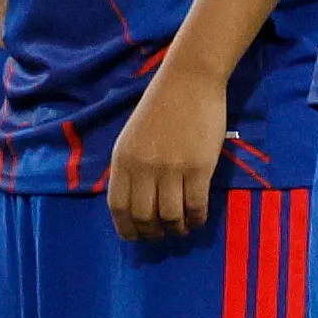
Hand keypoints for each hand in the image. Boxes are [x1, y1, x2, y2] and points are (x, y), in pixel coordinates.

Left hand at [100, 60, 225, 251]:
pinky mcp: (199, 168)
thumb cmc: (161, 106)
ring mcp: (172, 168)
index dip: (127, 229)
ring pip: (170, 216)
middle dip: (153, 232)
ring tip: (182, 228)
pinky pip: (196, 205)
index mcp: (123, 159)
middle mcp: (144, 167)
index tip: (136, 237)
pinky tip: (198, 218)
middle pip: (144, 216)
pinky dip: (196, 219)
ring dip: (176, 229)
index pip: (118, 207)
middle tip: (162, 234)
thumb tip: (136, 202)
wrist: (190, 80)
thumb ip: (130, 167)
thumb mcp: (132, 137)